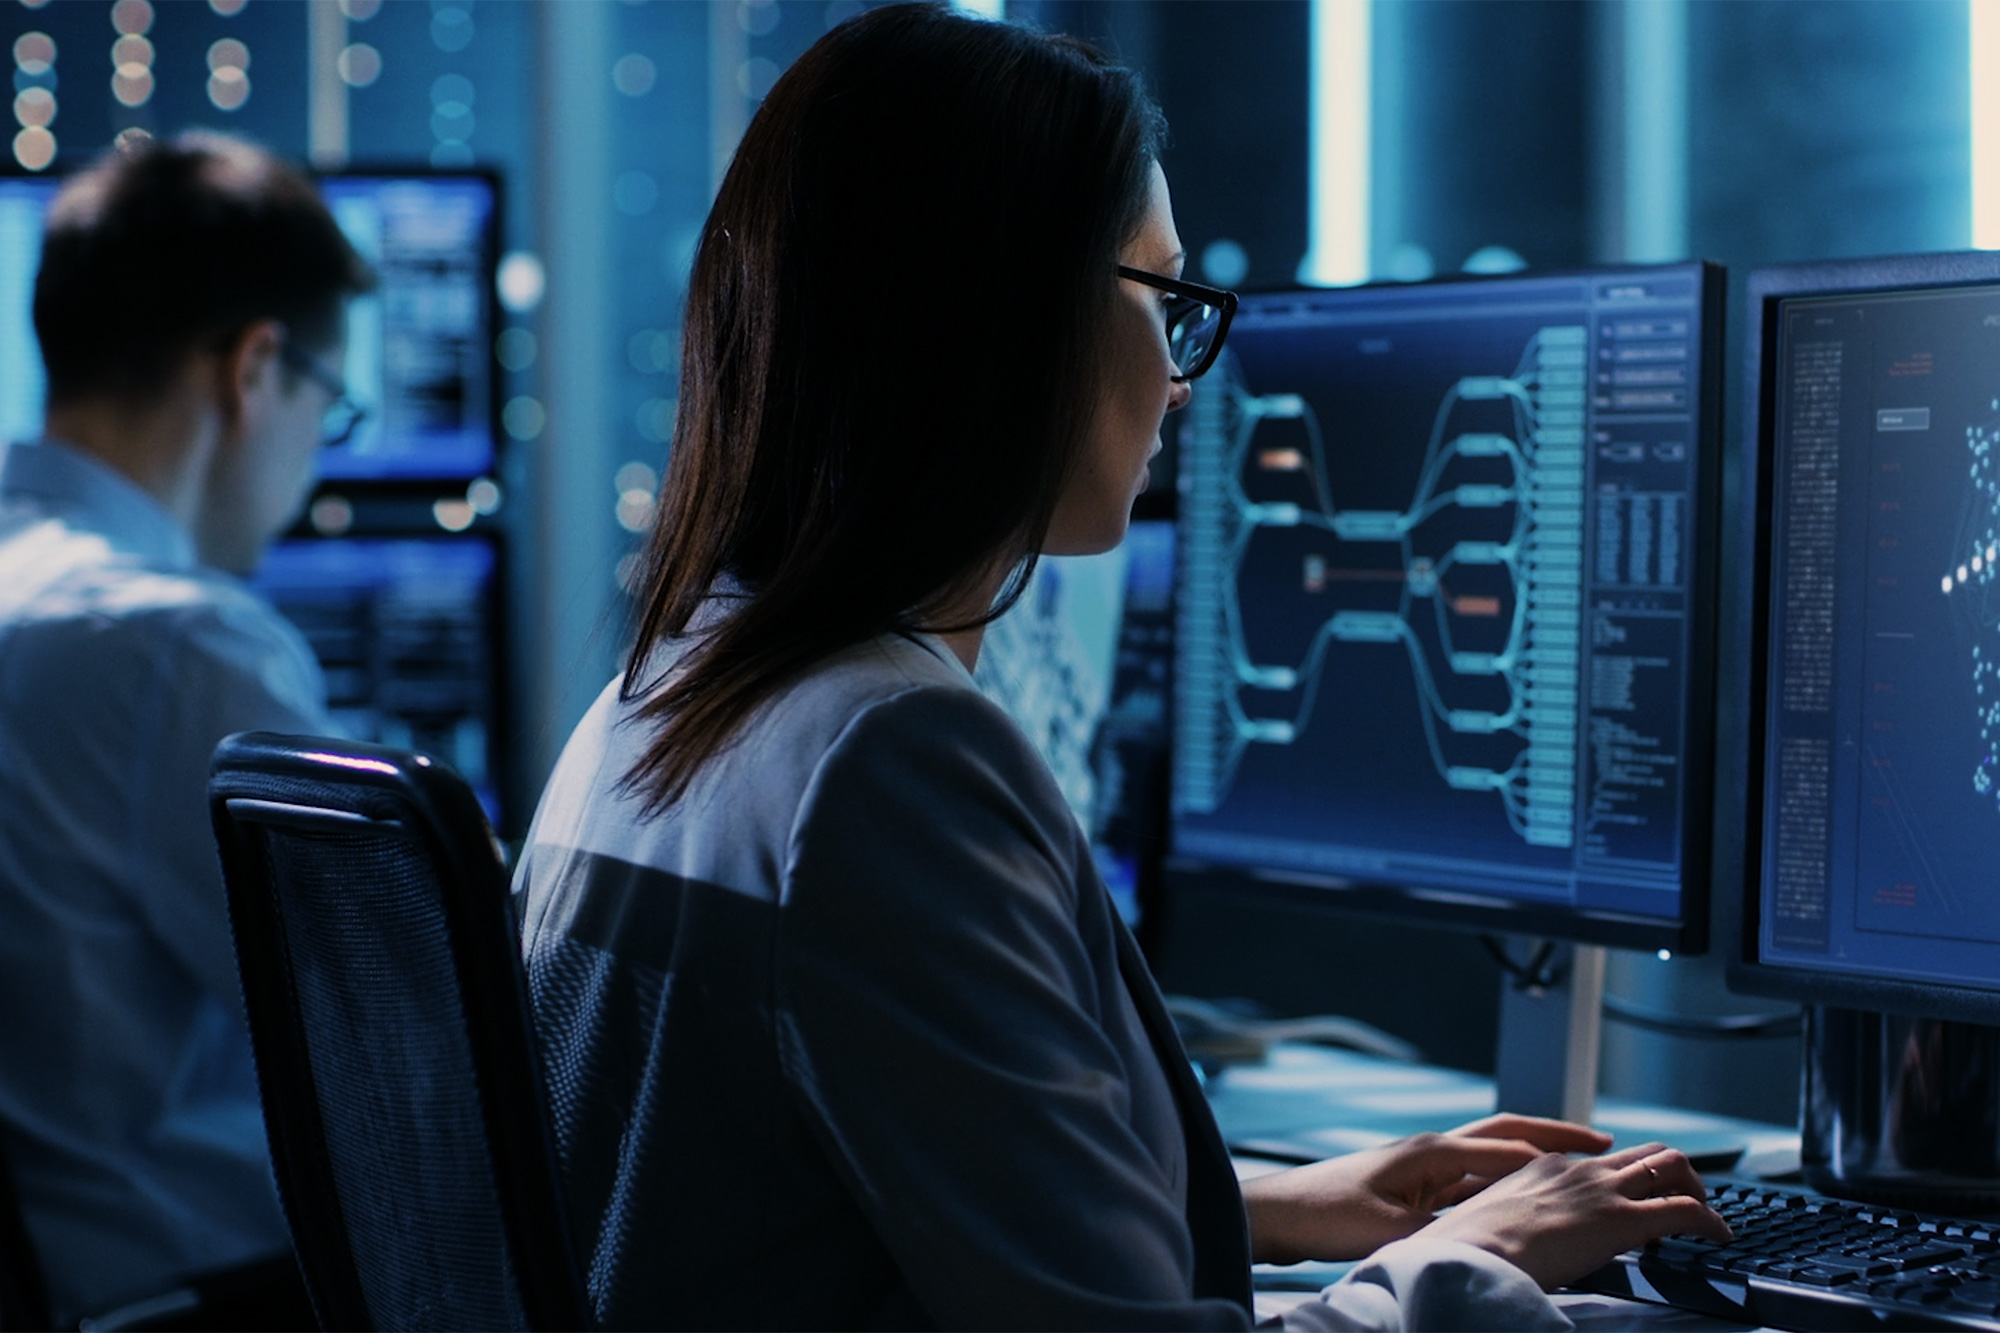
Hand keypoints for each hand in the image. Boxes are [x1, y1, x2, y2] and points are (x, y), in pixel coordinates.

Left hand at [1243, 1114, 1614, 1263]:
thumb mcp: (1392, 1230)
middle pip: (1504, 1134)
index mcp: (1431, 1152)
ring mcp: (1422, 1165)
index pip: (1506, 1147)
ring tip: (1575, 1162)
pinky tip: (1523, 1192)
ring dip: (1531, 1154)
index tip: (1600, 1158)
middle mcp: (1431, 1149)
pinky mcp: (1413, 1185)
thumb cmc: (1327, 1215)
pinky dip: (1504, 1178)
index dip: (1554, 1154)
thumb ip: (1444, 1230)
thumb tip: (1491, 1235)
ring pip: (1490, 1153)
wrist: (1281, 1214)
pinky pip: (1472, 1176)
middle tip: (1600, 1142)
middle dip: (1552, 1136)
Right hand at [1418, 1141, 1732, 1289]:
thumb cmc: (1473, 1243)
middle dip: (1675, 1172)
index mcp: (1547, 1166)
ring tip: (1705, 1215)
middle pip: (1646, 1151)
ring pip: (1671, 1166)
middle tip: (1685, 1198)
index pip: (1603, 1159)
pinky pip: (1683, 1211)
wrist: (1473, 1250)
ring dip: (1696, 1188)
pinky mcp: (1623, 1221)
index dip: (1628, 1177)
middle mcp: (1581, 1169)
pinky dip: (1709, 1221)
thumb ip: (1519, 1217)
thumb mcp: (1494, 1218)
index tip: (1634, 1197)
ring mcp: (1603, 1191)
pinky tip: (1718, 1236)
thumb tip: (1519, 1237)